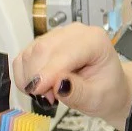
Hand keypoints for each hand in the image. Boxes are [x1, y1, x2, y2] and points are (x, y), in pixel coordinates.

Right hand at [13, 23, 131, 119]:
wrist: (108, 88)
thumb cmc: (107, 91)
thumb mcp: (98, 98)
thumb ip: (78, 92)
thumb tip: (58, 85)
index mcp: (95, 40)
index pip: (65, 52)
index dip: (48, 71)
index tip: (37, 90)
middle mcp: (74, 33)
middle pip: (43, 49)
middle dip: (38, 77)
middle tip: (48, 98)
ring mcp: (57, 36)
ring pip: (30, 53)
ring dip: (30, 78)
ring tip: (49, 94)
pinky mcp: (43, 44)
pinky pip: (23, 58)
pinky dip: (24, 76)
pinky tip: (39, 87)